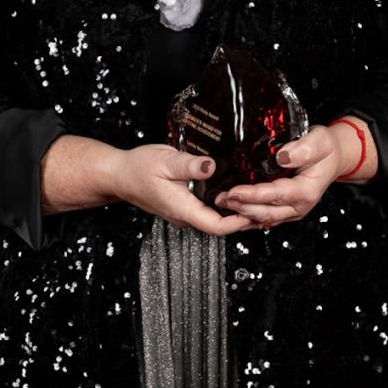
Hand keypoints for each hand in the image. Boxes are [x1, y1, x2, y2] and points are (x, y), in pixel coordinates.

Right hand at [109, 144, 255, 235]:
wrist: (119, 175)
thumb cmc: (138, 169)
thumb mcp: (165, 161)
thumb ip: (189, 165)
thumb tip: (211, 166)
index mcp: (183, 209)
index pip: (217, 227)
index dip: (240, 222)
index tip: (257, 209)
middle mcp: (186, 216)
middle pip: (222, 226)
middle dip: (246, 216)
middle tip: (268, 201)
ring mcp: (185, 212)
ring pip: (217, 219)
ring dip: (238, 211)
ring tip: (259, 196)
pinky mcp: (185, 205)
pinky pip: (210, 211)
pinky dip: (227, 205)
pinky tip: (239, 192)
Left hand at [214, 125, 355, 228]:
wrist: (333, 157)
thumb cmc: (326, 149)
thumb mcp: (319, 141)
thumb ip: (303, 149)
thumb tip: (282, 156)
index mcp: (307, 190)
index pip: (276, 195)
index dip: (254, 195)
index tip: (235, 191)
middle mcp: (300, 205)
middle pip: (266, 211)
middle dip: (241, 206)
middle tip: (221, 198)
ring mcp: (292, 210)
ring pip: (263, 218)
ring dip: (242, 213)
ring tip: (222, 203)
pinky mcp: (285, 210)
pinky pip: (264, 218)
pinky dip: (247, 216)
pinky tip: (233, 212)